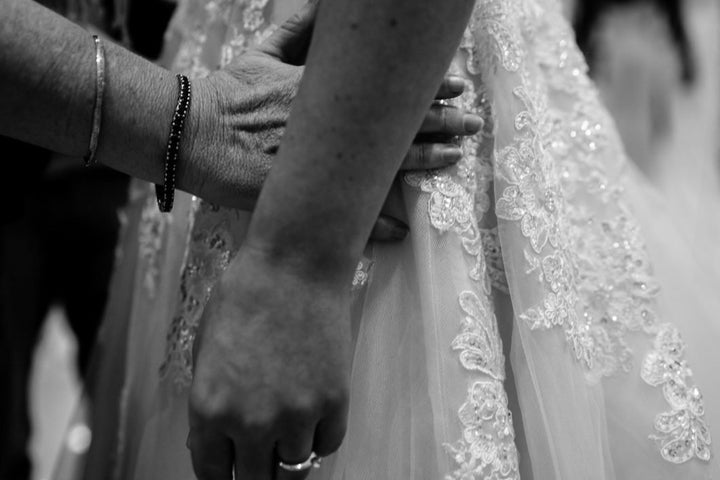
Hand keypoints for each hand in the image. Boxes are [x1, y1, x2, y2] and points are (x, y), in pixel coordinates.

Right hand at [179, 1, 480, 238]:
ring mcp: (317, 163)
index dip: (423, 89)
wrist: (191, 134)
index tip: (454, 88)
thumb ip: (298, 30)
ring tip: (454, 160)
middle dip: (439, 123)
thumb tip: (325, 5)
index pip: (385, 89)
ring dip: (422, 163)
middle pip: (394, 124)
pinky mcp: (300, 196)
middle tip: (471, 124)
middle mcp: (327, 126)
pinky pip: (346, 216)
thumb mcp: (262, 52)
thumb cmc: (227, 93)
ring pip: (382, 164)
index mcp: (321, 91)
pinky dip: (376, 224)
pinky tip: (404, 228)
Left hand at [188, 246, 351, 479]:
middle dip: (256, 472)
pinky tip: (311, 419)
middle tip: (261, 458)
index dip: (223, 476)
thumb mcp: (205, 352)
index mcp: (211, 410)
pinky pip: (327, 445)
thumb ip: (209, 405)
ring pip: (295, 470)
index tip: (232, 472)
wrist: (295, 267)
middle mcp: (253, 422)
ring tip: (288, 438)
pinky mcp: (335, 402)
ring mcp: (298, 415)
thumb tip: (214, 442)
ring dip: (288, 458)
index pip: (214, 473)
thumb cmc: (245, 298)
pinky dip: (318, 438)